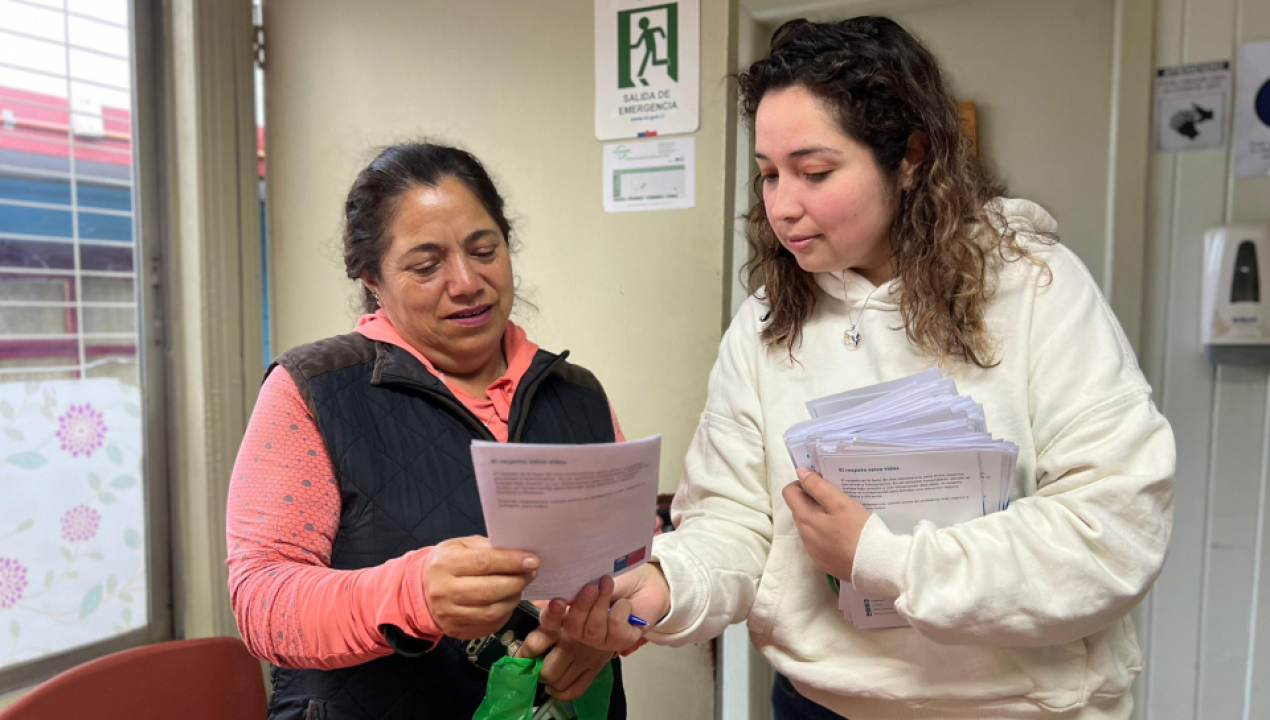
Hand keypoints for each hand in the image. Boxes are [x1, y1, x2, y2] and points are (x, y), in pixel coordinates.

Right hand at [422, 535, 538, 639]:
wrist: (423, 591)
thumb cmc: (448, 562)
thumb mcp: (461, 546)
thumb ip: (487, 547)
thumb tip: (518, 553)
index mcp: (445, 563)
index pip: (483, 563)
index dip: (511, 562)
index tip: (533, 561)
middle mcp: (444, 590)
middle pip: (489, 590)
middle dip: (517, 582)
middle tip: (531, 574)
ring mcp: (449, 614)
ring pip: (492, 611)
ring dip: (513, 599)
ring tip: (520, 587)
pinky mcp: (457, 630)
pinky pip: (489, 625)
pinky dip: (505, 613)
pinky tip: (508, 601)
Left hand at [516, 603, 613, 700]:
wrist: (614, 608)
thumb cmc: (583, 604)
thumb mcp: (563, 602)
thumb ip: (545, 611)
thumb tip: (526, 629)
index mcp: (560, 624)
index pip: (536, 644)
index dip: (525, 654)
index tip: (520, 658)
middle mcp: (571, 643)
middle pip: (547, 671)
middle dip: (537, 673)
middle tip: (535, 668)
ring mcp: (584, 658)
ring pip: (559, 682)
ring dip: (549, 682)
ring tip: (546, 675)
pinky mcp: (595, 668)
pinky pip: (576, 689)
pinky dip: (562, 693)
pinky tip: (556, 687)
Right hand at [555, 567, 669, 653]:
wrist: (648, 582)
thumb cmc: (618, 578)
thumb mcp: (594, 577)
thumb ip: (576, 586)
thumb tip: (556, 588)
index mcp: (570, 614)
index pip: (551, 621)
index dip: (551, 615)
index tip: (558, 602)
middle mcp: (583, 630)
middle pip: (573, 627)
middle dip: (582, 605)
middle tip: (591, 587)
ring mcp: (602, 639)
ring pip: (594, 628)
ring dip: (602, 604)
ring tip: (608, 584)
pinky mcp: (621, 641)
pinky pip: (616, 628)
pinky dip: (621, 610)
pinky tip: (626, 603)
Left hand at [783, 467, 871, 581]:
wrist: (874, 565)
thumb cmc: (859, 530)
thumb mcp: (840, 503)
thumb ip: (818, 486)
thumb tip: (801, 472)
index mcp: (804, 518)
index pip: (789, 493)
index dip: (802, 484)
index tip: (821, 484)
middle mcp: (803, 536)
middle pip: (799, 509)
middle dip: (813, 500)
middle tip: (836, 499)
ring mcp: (812, 551)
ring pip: (809, 526)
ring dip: (819, 518)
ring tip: (842, 517)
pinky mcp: (822, 562)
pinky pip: (817, 542)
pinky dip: (825, 534)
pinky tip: (843, 535)